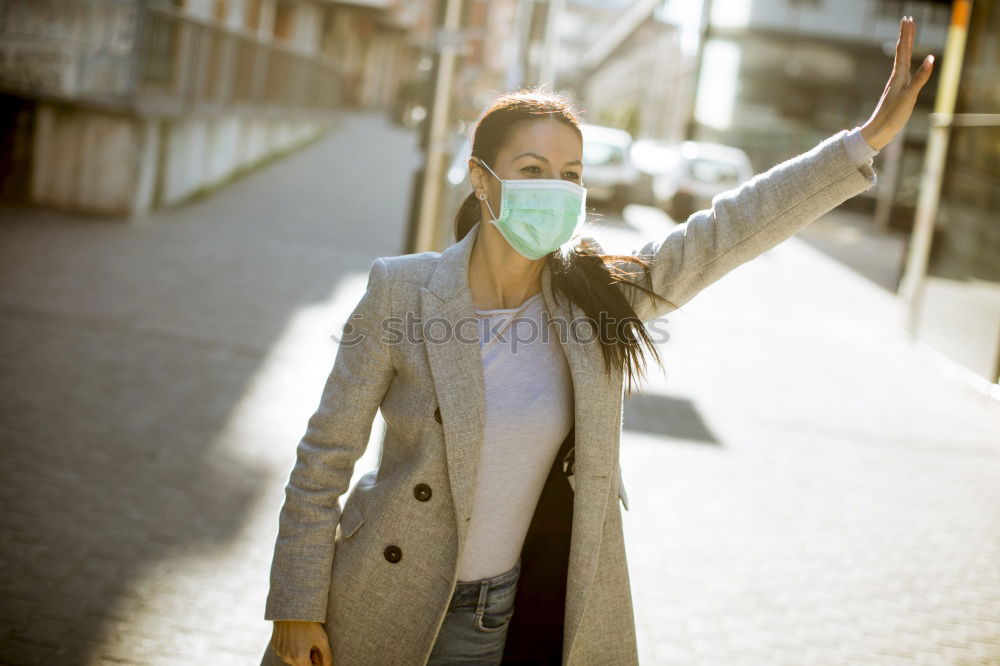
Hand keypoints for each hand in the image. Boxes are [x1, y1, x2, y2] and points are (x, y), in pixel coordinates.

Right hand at [270, 620, 332, 665]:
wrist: (292, 608)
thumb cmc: (310, 624)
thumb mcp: (322, 639)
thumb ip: (327, 657)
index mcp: (299, 658)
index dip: (317, 663)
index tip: (319, 653)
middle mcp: (287, 657)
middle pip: (301, 664)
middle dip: (308, 658)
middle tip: (313, 644)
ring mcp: (279, 652)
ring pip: (293, 659)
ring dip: (299, 653)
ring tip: (304, 638)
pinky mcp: (275, 646)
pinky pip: (285, 651)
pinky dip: (291, 648)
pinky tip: (296, 635)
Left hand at [859, 15, 934, 150]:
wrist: (877, 132)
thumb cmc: (892, 116)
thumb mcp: (909, 97)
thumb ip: (920, 78)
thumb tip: (931, 58)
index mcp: (899, 77)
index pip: (903, 50)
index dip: (906, 35)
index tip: (908, 19)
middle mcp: (896, 77)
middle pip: (902, 51)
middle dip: (906, 35)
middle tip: (908, 19)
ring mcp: (896, 84)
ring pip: (901, 60)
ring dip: (905, 45)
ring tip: (907, 34)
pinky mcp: (897, 92)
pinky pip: (903, 70)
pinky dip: (906, 61)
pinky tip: (906, 63)